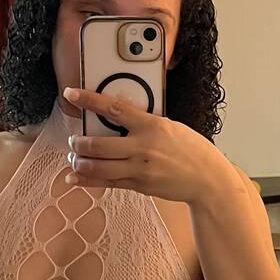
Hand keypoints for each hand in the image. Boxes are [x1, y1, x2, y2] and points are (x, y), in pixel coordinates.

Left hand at [61, 87, 237, 206]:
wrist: (207, 179)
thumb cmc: (191, 149)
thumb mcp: (170, 126)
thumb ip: (145, 122)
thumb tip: (118, 114)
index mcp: (152, 126)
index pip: (114, 109)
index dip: (89, 100)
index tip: (71, 94)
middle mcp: (143, 147)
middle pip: (97, 144)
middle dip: (77, 142)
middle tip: (73, 140)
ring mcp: (139, 169)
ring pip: (97, 166)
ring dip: (79, 161)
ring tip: (74, 156)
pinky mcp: (138, 186)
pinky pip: (106, 183)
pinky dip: (85, 181)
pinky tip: (73, 178)